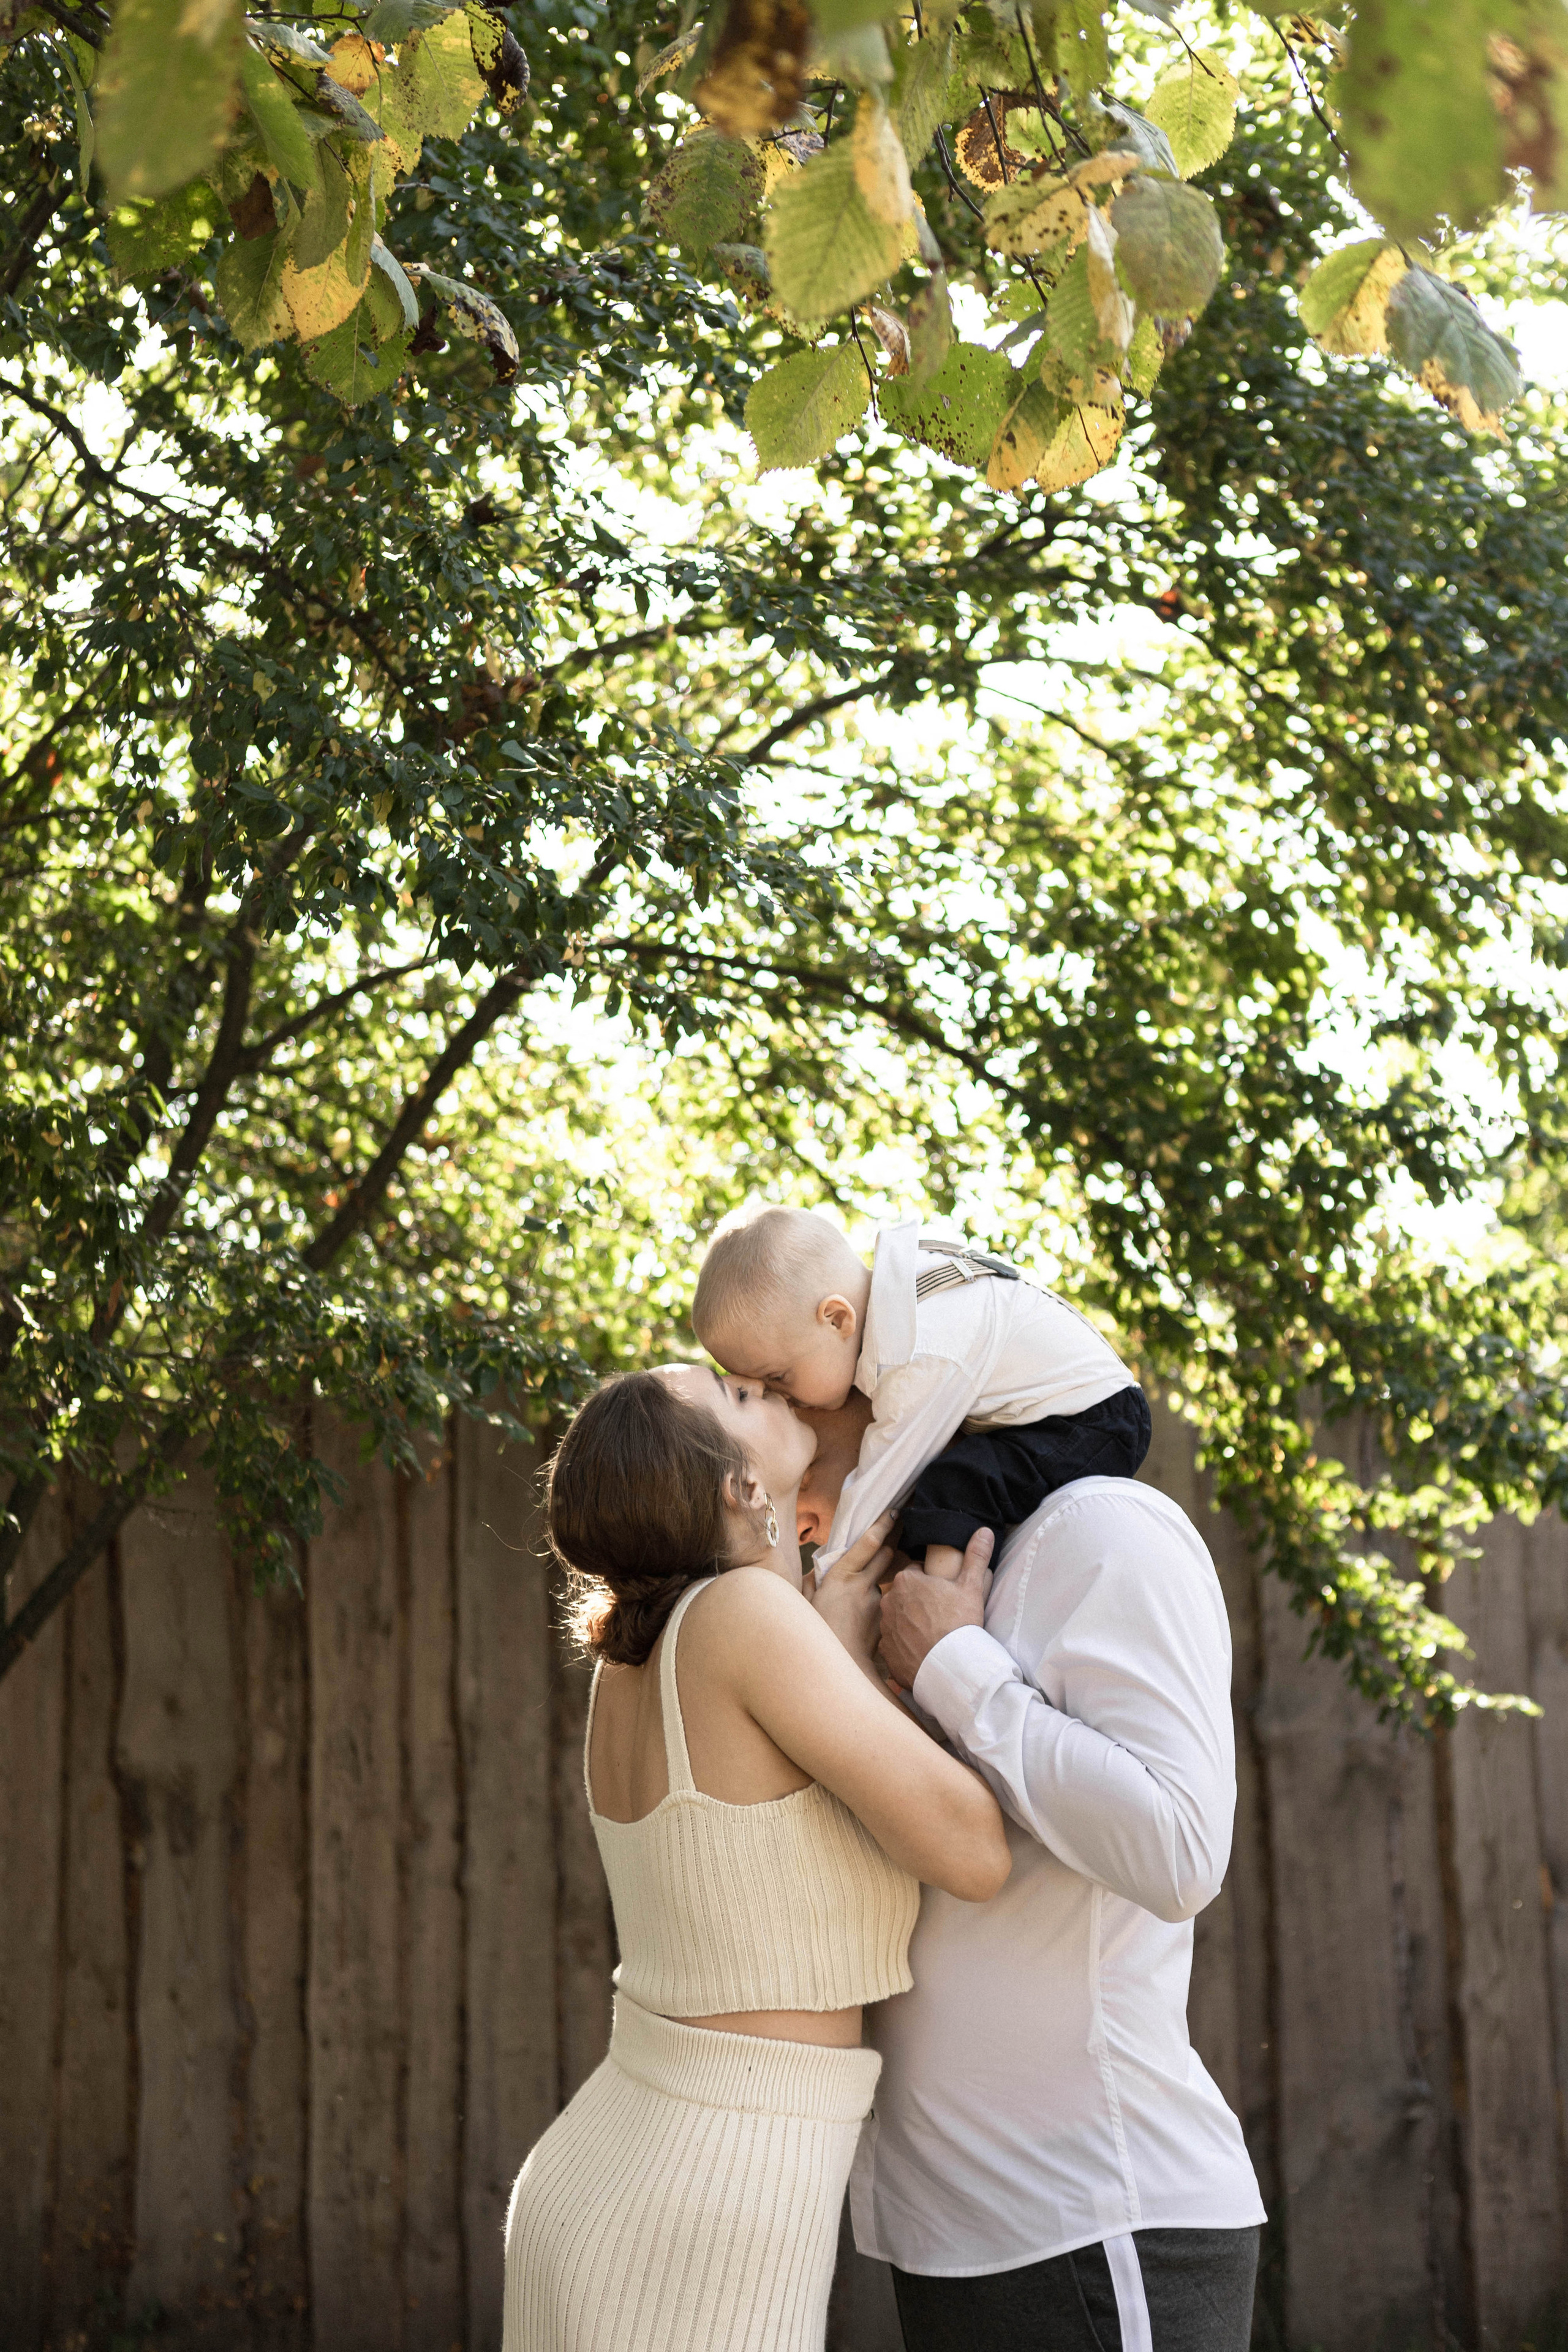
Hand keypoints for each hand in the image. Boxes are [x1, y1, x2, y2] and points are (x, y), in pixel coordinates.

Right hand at [810, 1510, 896, 1667]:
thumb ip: (811, 1583)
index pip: (870, 1543)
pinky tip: (872, 1611)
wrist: (840, 1669)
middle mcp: (863, 1585)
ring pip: (886, 1579)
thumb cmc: (816, 1634)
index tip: (895, 1510)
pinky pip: (885, 1600)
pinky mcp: (886, 1617)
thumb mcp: (805, 1604)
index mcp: (841, 1576)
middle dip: (893, 1540)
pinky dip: (880, 1600)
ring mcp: (878, 1602)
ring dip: (885, 1575)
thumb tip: (816, 1572)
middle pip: (887, 1554)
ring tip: (882, 1576)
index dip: (884, 1524)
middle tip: (902, 1525)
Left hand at [878, 1527, 994, 1693]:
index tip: (943, 1595)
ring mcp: (885, 1627)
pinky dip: (906, 1645)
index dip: (931, 1583)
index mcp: (906, 1580)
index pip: (915, 1574)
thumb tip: (984, 1531)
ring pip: (899, 1618)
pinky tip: (923, 1650)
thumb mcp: (971, 1586)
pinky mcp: (886, 1651)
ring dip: (911, 1623)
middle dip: (918, 1602)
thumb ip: (975, 1556)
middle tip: (940, 1614)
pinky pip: (895, 1643)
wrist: (950, 1666)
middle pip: (905, 1596)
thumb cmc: (959, 1623)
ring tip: (933, 1634)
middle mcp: (889, 1600)